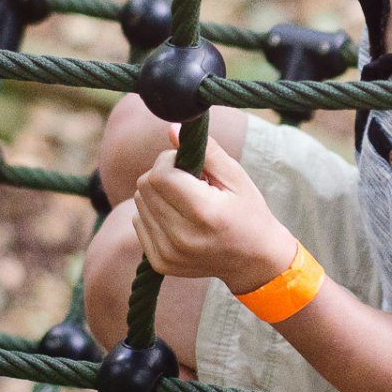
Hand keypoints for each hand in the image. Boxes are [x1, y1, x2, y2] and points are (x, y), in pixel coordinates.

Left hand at [130, 127, 297, 293]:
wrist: (254, 261)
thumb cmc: (248, 212)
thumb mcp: (236, 177)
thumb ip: (206, 150)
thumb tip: (171, 128)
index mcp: (205, 214)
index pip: (160, 175)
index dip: (169, 160)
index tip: (186, 163)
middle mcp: (183, 238)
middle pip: (144, 187)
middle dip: (161, 174)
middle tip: (187, 180)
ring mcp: (168, 254)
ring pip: (138, 203)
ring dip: (157, 194)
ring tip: (184, 201)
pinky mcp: (159, 263)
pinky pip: (138, 223)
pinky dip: (153, 214)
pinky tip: (177, 218)